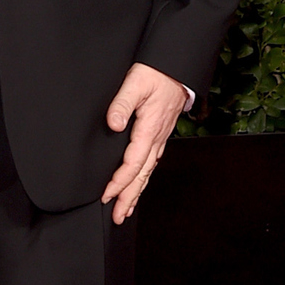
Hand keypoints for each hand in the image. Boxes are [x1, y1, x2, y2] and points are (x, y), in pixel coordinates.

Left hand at [103, 62, 186, 222]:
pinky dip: (144, 178)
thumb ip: (122, 103)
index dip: (119, 182)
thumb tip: (113, 124)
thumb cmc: (157, 74)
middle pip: (142, 175)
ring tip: (126, 209)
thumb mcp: (135, 83)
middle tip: (117, 216)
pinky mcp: (160, 135)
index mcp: (149, 129)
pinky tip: (139, 185)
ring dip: (136, 192)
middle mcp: (157, 138)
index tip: (107, 194)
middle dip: (129, 197)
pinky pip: (152, 163)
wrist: (177, 68)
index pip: (133, 163)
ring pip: (148, 172)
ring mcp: (160, 138)